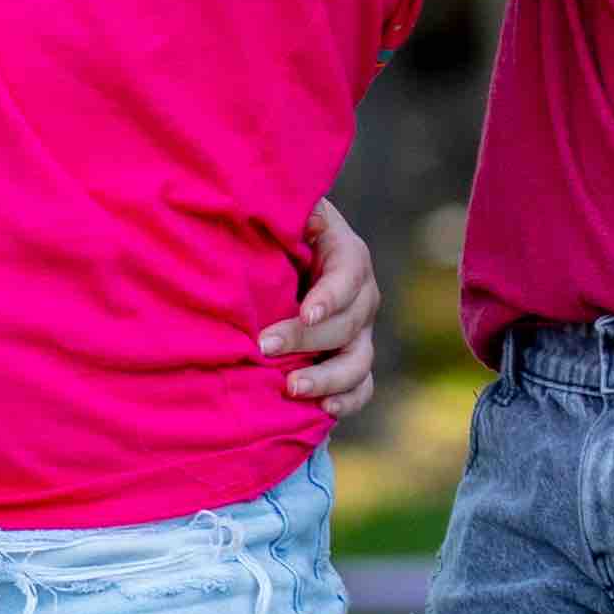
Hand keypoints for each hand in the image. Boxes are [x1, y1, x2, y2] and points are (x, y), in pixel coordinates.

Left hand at [260, 195, 385, 418]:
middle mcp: (359, 295)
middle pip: (349, 323)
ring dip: (327, 377)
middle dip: (307, 339)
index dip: (331, 295)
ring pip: (358, 361)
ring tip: (292, 387)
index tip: (305, 312)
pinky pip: (360, 388)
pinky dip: (347, 401)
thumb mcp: (276, 211)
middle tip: (264, 346)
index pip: (349, 273)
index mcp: (345, 252)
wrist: (269, 263)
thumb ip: (274, 209)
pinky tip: (324, 410)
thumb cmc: (267, 230)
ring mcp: (358, 332)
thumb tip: (252, 203)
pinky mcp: (349, 361)